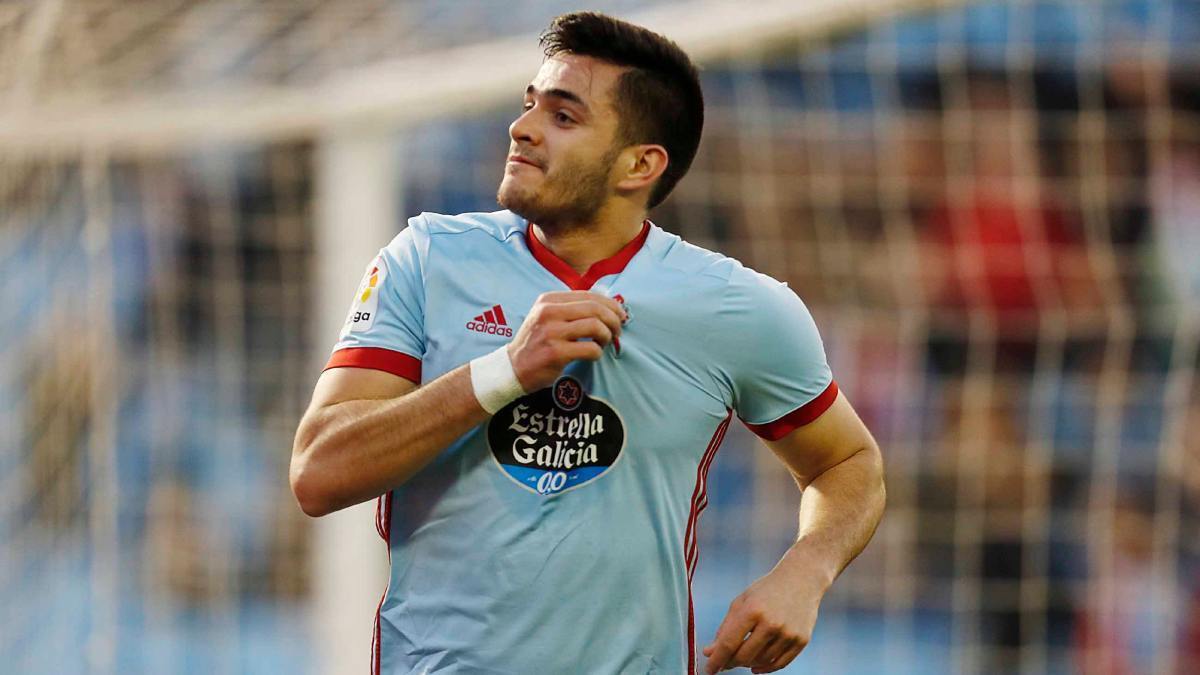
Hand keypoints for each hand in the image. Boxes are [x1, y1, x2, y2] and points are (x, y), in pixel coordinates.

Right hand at [507, 291, 625, 391]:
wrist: (513, 367)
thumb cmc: (537, 342)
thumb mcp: (547, 317)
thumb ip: (571, 308)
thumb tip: (609, 306)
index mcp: (548, 300)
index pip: (589, 295)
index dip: (611, 304)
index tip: (620, 315)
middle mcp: (548, 312)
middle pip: (595, 308)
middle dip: (613, 320)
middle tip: (617, 331)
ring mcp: (551, 332)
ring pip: (595, 326)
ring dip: (607, 336)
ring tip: (604, 343)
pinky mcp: (555, 353)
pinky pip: (590, 348)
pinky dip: (598, 352)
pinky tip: (593, 355)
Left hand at [702, 564, 826, 673]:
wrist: (801, 579)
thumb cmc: (766, 590)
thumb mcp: (741, 602)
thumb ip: (725, 628)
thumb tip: (710, 653)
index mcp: (752, 610)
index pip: (729, 643)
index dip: (716, 660)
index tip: (709, 670)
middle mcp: (771, 623)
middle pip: (744, 656)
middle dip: (730, 662)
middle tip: (725, 662)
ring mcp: (788, 633)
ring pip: (761, 661)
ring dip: (748, 663)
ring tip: (743, 655)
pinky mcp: (801, 640)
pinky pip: (779, 664)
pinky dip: (765, 668)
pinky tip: (755, 666)